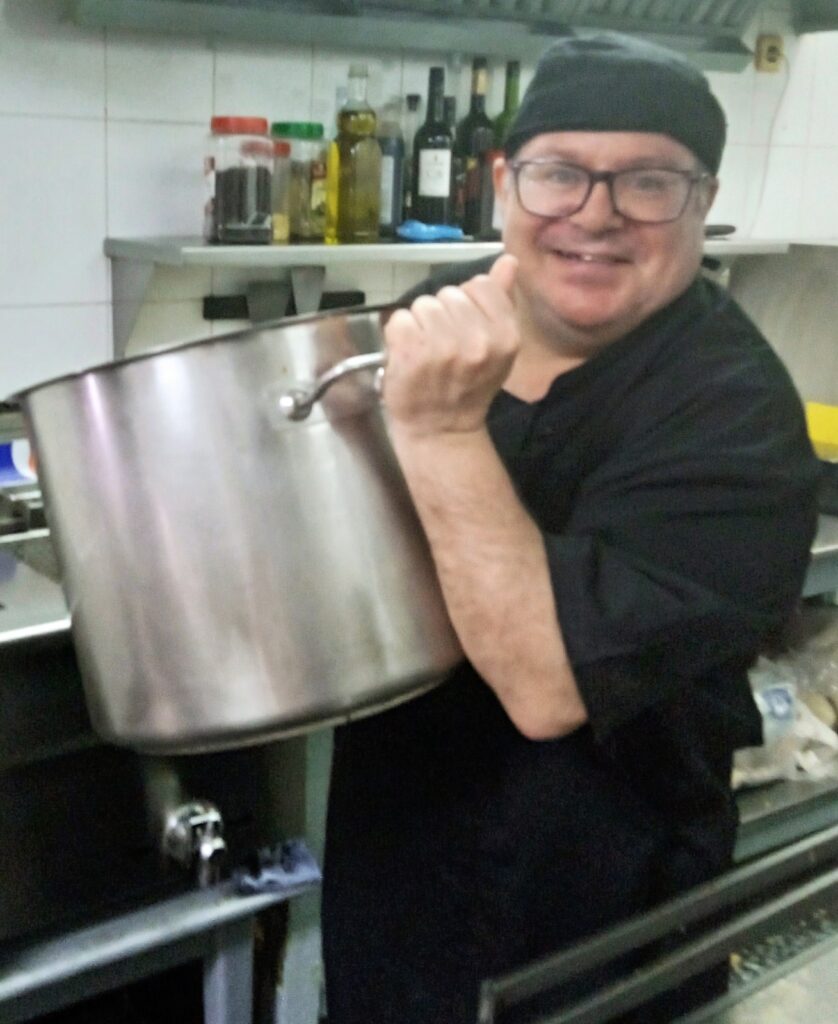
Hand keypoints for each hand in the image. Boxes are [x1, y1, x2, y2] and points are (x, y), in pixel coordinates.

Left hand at [382, 254, 519, 437]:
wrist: (441, 430)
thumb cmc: (468, 385)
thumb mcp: (495, 346)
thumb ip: (502, 301)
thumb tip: (509, 261)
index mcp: (505, 336)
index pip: (480, 285)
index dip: (467, 304)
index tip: (465, 330)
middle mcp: (477, 342)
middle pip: (449, 294)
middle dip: (443, 315)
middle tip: (443, 347)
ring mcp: (443, 348)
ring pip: (424, 304)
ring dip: (420, 324)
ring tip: (426, 352)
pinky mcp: (411, 354)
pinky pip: (400, 319)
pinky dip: (398, 335)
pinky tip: (408, 356)